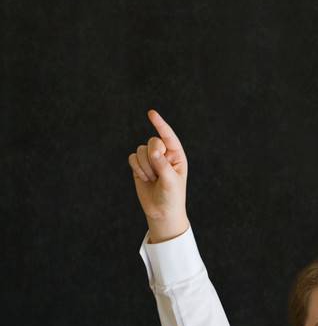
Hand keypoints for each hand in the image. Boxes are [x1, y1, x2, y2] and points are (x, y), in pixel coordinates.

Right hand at [129, 108, 189, 239]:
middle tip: (157, 173)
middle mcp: (164, 154)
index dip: (159, 124)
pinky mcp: (139, 166)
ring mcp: (151, 159)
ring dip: (145, 166)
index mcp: (177, 154)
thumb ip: (162, 164)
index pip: (168, 135)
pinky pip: (132, 158)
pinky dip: (137, 168)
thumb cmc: (171, 196)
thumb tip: (153, 149)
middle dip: (152, 156)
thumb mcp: (170, 180)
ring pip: (141, 150)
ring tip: (152, 179)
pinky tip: (144, 179)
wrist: (161, 212)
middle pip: (152, 141)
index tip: (151, 113)